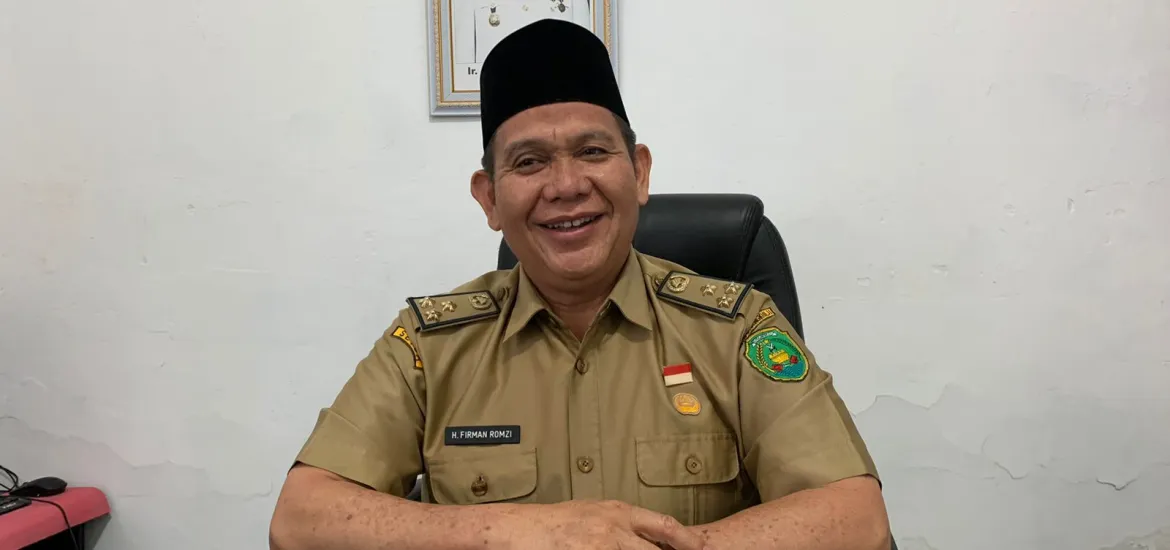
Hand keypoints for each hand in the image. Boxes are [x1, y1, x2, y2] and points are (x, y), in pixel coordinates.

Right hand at [497, 500, 706, 549]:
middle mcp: (614, 530)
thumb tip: (649, 535)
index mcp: (619, 512)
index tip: (702, 548)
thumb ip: (622, 522)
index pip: (664, 524)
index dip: (687, 539)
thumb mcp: (594, 512)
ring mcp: (601, 548)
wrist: (523, 530)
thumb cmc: (557, 523)